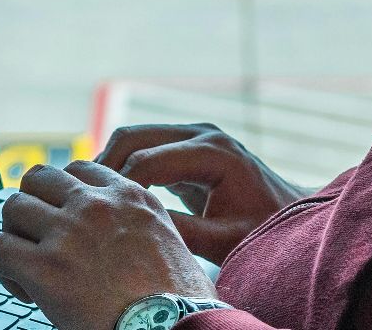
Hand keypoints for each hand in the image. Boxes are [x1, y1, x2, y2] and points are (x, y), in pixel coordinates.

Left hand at [0, 160, 216, 329]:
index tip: (66, 222)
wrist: (173, 327)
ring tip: (29, 266)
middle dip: (32, 206)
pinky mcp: (45, 268)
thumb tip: (107, 230)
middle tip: (38, 238)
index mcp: (128, 196)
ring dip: (15, 235)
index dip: (63, 196)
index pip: (76, 170)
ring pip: (13, 207)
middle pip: (37, 178)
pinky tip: (26, 291)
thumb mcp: (167, 238)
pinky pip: (0, 249)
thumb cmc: (177, 300)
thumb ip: (133, 220)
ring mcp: (68, 233)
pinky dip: (5, 271)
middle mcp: (96, 206)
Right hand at [96, 123, 311, 263]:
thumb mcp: (225, 238)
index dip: (118, 187)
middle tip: (82, 201)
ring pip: (133, 137)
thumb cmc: (263, 229)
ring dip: (109, 163)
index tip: (97, 216)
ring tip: (91, 198)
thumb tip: (134, 226)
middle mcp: (201, 133)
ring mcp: (193, 135)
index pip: (148, 160)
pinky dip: (124, 165)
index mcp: (213, 152)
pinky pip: (144, 147)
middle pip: (133, 136)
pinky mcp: (186, 145)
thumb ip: (182, 231)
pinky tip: (110, 195)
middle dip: (104, 167)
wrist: (289, 214)